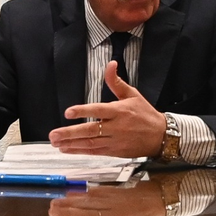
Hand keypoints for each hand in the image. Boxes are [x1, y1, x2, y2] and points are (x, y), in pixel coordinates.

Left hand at [48, 63, 165, 157]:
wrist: (161, 136)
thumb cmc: (145, 114)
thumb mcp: (132, 94)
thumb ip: (116, 81)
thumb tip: (110, 64)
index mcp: (120, 111)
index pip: (99, 110)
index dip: (83, 111)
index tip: (68, 112)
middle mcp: (117, 127)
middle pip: (91, 131)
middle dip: (70, 133)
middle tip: (54, 134)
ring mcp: (115, 141)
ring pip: (90, 143)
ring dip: (71, 144)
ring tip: (56, 143)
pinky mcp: (114, 152)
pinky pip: (94, 152)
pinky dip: (80, 151)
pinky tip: (67, 149)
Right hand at [48, 181, 167, 215]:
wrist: (156, 201)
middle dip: (69, 214)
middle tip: (52, 213)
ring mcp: (112, 203)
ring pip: (89, 203)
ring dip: (70, 202)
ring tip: (54, 204)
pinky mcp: (112, 192)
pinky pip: (94, 193)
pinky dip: (80, 194)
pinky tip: (67, 195)